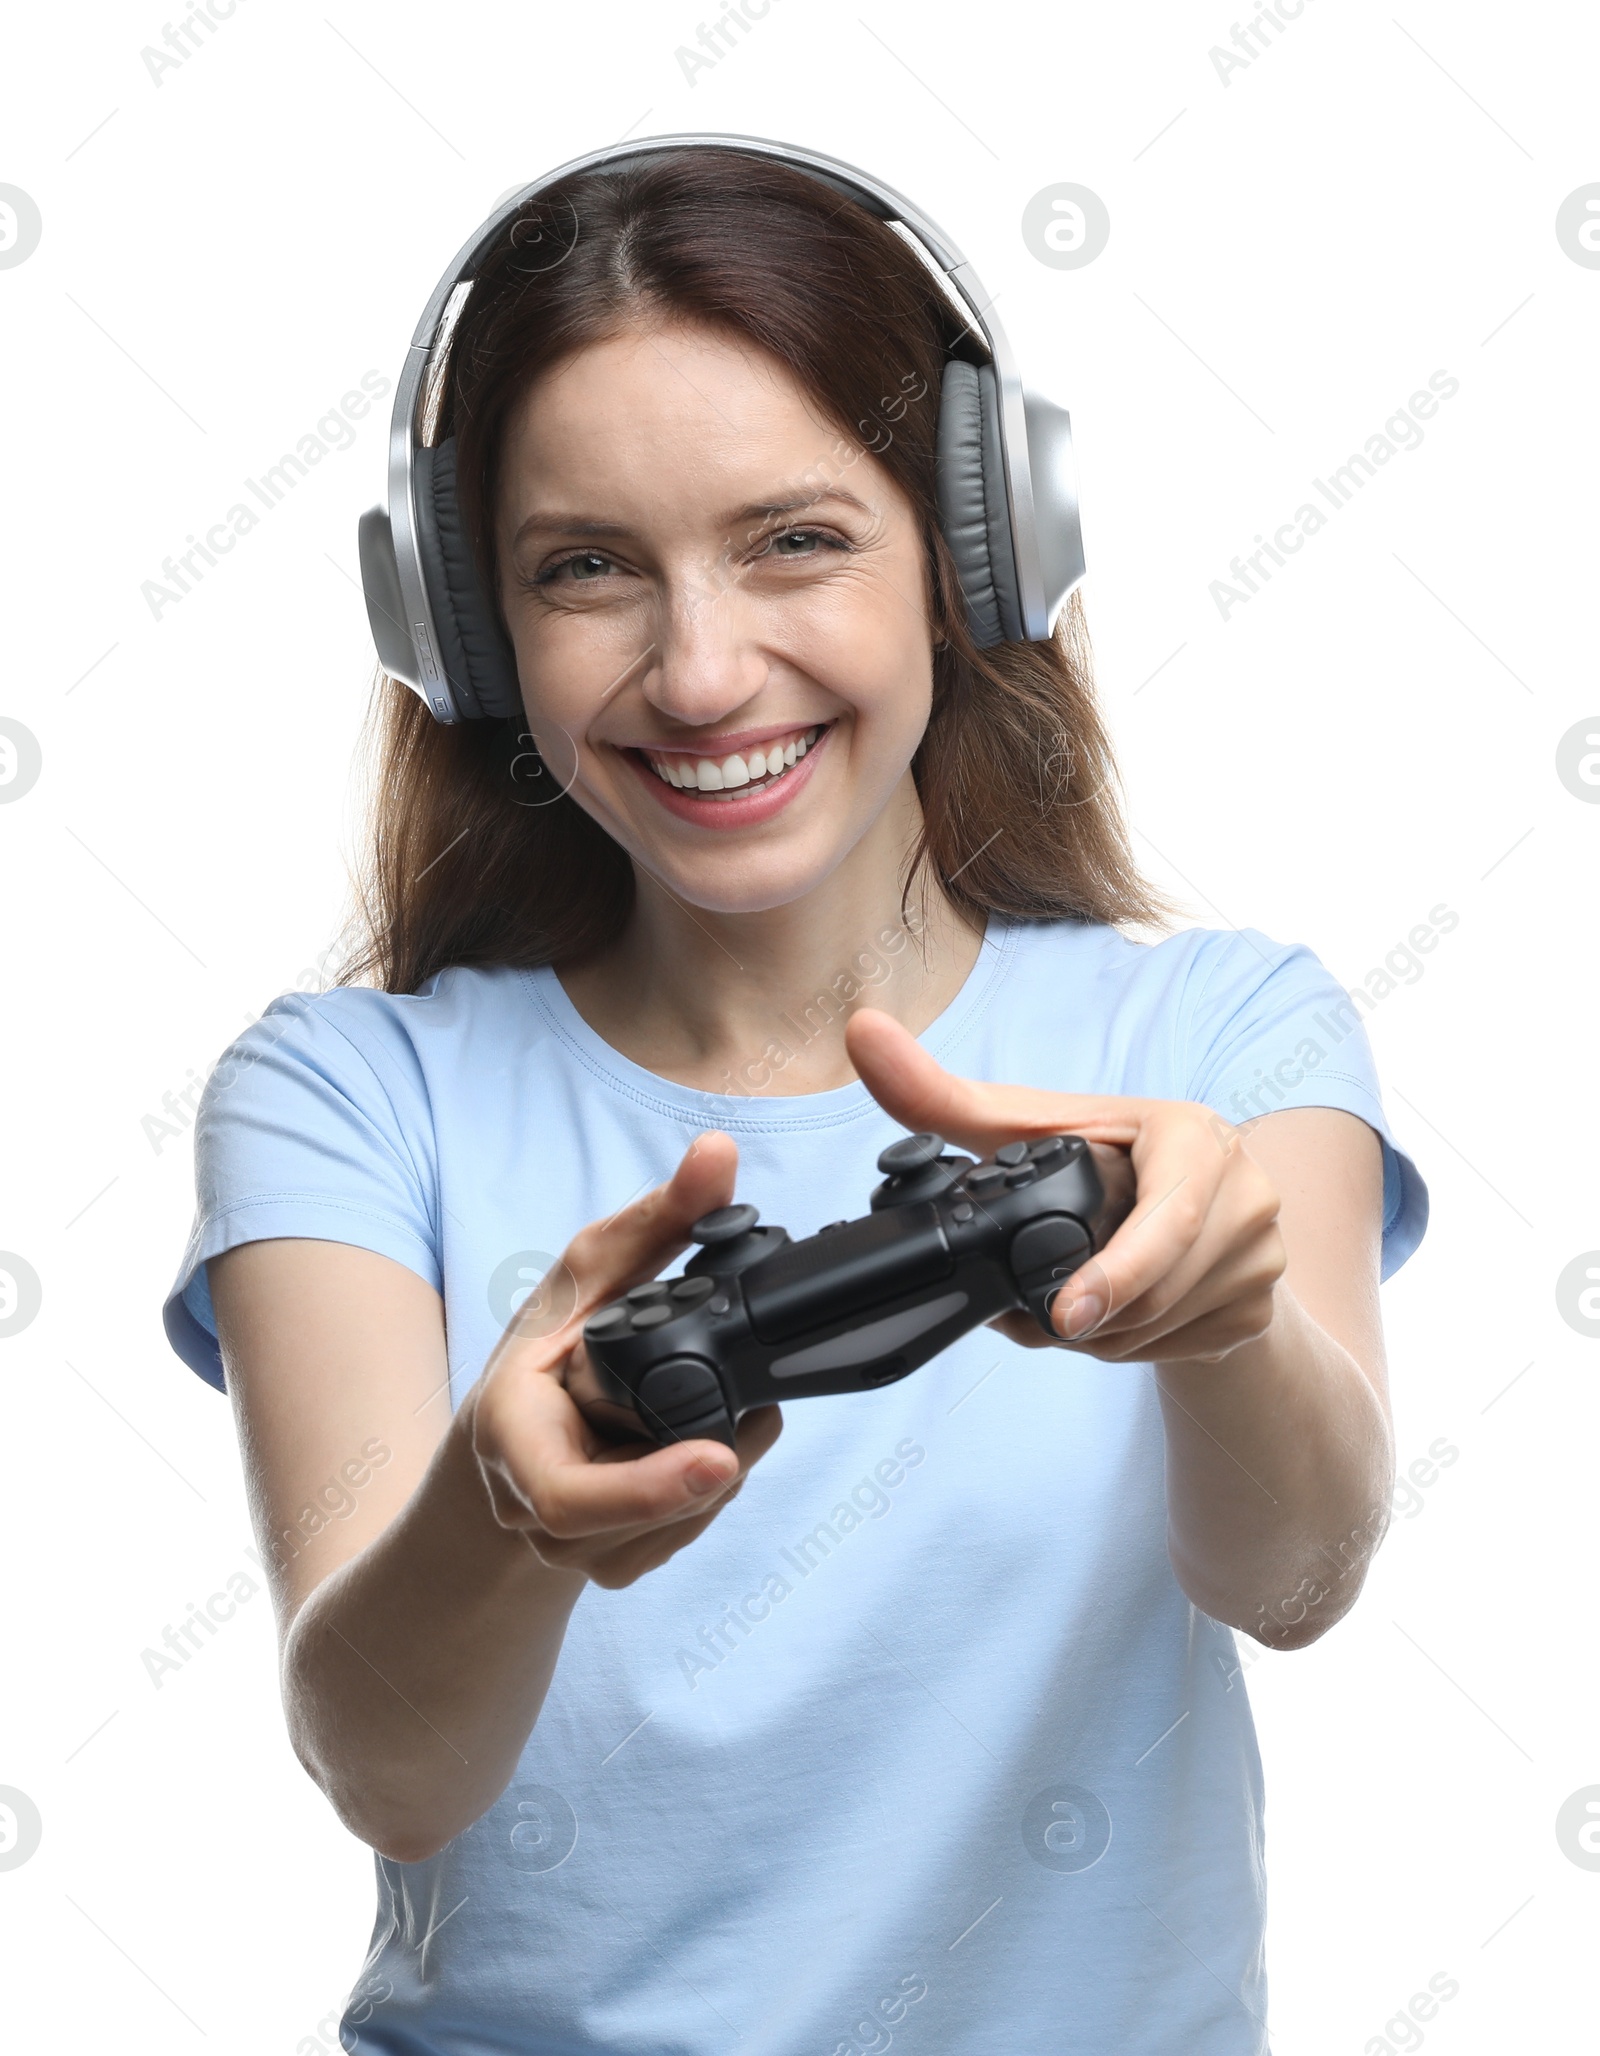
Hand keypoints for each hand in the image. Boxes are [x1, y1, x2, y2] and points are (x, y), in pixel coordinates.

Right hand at [463, 1132, 780, 1587]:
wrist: (510, 1448)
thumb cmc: (540, 1361)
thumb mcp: (584, 1278)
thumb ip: (653, 1219)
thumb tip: (717, 1156)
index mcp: (514, 1443)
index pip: (574, 1496)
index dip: (651, 1487)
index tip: (718, 1459)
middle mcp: (538, 1514)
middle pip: (651, 1509)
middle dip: (718, 1459)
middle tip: (760, 1407)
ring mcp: (576, 1553)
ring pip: (680, 1525)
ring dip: (725, 1472)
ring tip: (740, 1414)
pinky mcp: (613, 1567)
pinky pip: (683, 1537)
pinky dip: (712, 1491)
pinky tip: (711, 1448)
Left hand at [845, 1009, 1285, 1363]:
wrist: (1197, 1214)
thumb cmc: (1105, 1162)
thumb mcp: (1034, 1128)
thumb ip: (941, 1094)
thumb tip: (861, 1032)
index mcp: (1197, 1134)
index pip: (1169, 1218)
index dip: (1115, 1273)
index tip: (1063, 1316)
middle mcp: (1248, 1191)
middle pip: (1156, 1291)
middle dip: (1082, 1317)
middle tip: (1038, 1314)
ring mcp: (1264, 1257)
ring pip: (1163, 1329)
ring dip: (1101, 1338)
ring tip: (1072, 1307)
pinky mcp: (1263, 1310)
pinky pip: (1182, 1351)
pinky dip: (1132, 1349)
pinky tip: (1114, 1320)